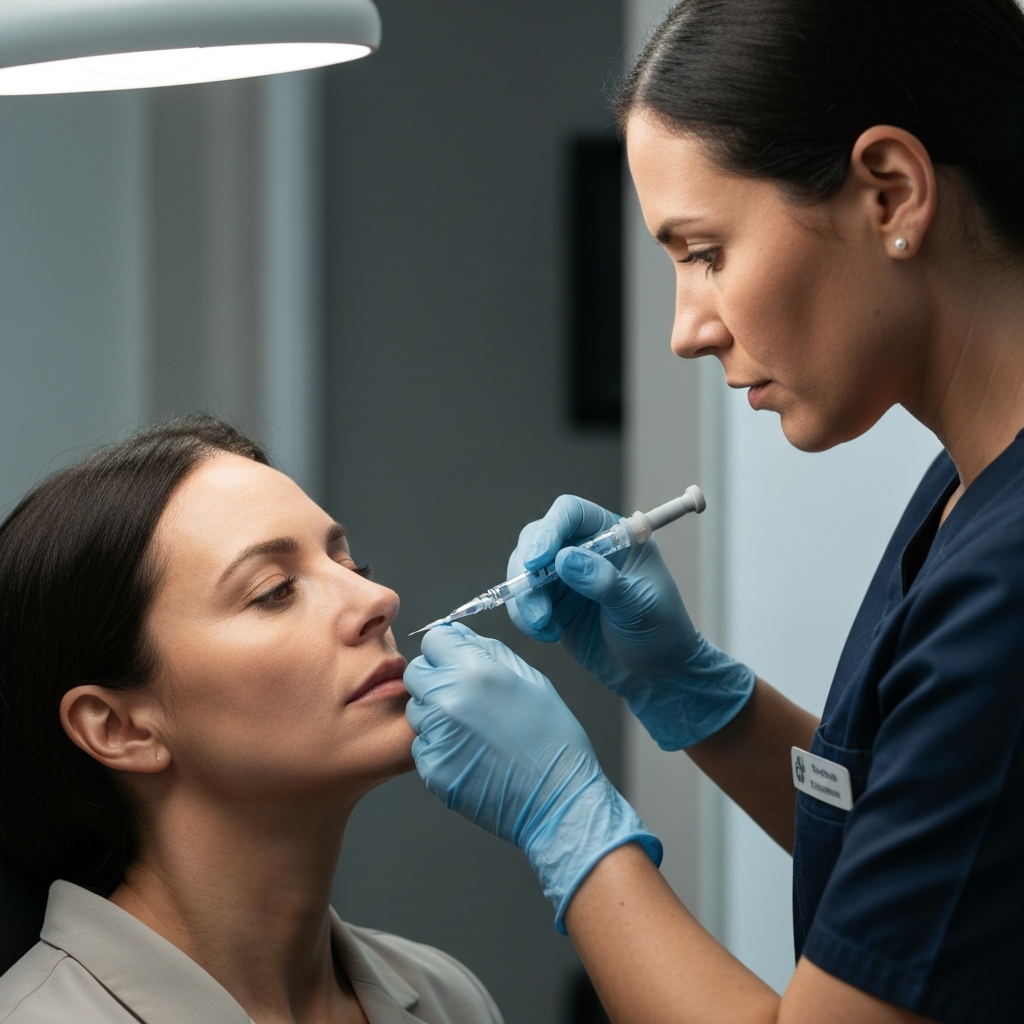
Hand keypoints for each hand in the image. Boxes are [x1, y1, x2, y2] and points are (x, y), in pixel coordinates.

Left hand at [404, 623, 661, 932]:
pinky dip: (440, 745)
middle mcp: (448, 699)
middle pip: (417, 673)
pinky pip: (422, 744)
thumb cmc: (552, 740)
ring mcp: (436, 735)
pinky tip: (471, 753)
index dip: (447, 649)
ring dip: (437, 712)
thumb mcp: (530, 679)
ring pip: (417, 709)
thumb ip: (488, 650)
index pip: (434, 640)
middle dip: (436, 678)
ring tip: (474, 728)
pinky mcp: (431, 767)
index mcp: (475, 671)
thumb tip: (459, 635)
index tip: (457, 660)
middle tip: (466, 696)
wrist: (556, 799)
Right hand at [507, 495, 753, 748]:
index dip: (550, 529)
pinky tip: (550, 634)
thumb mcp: (640, 605)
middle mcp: (585, 549)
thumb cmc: (662, 631)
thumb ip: (604, 581)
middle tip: (532, 596)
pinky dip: (525, 617)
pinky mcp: (552, 604)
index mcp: (614, 535)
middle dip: (527, 566)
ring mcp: (565, 577)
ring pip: (523, 570)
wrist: (657, 675)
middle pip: (537, 537)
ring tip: (542, 624)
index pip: (572, 513)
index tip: (538, 560)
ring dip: (524, 597)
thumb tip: (564, 559)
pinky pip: (523, 601)